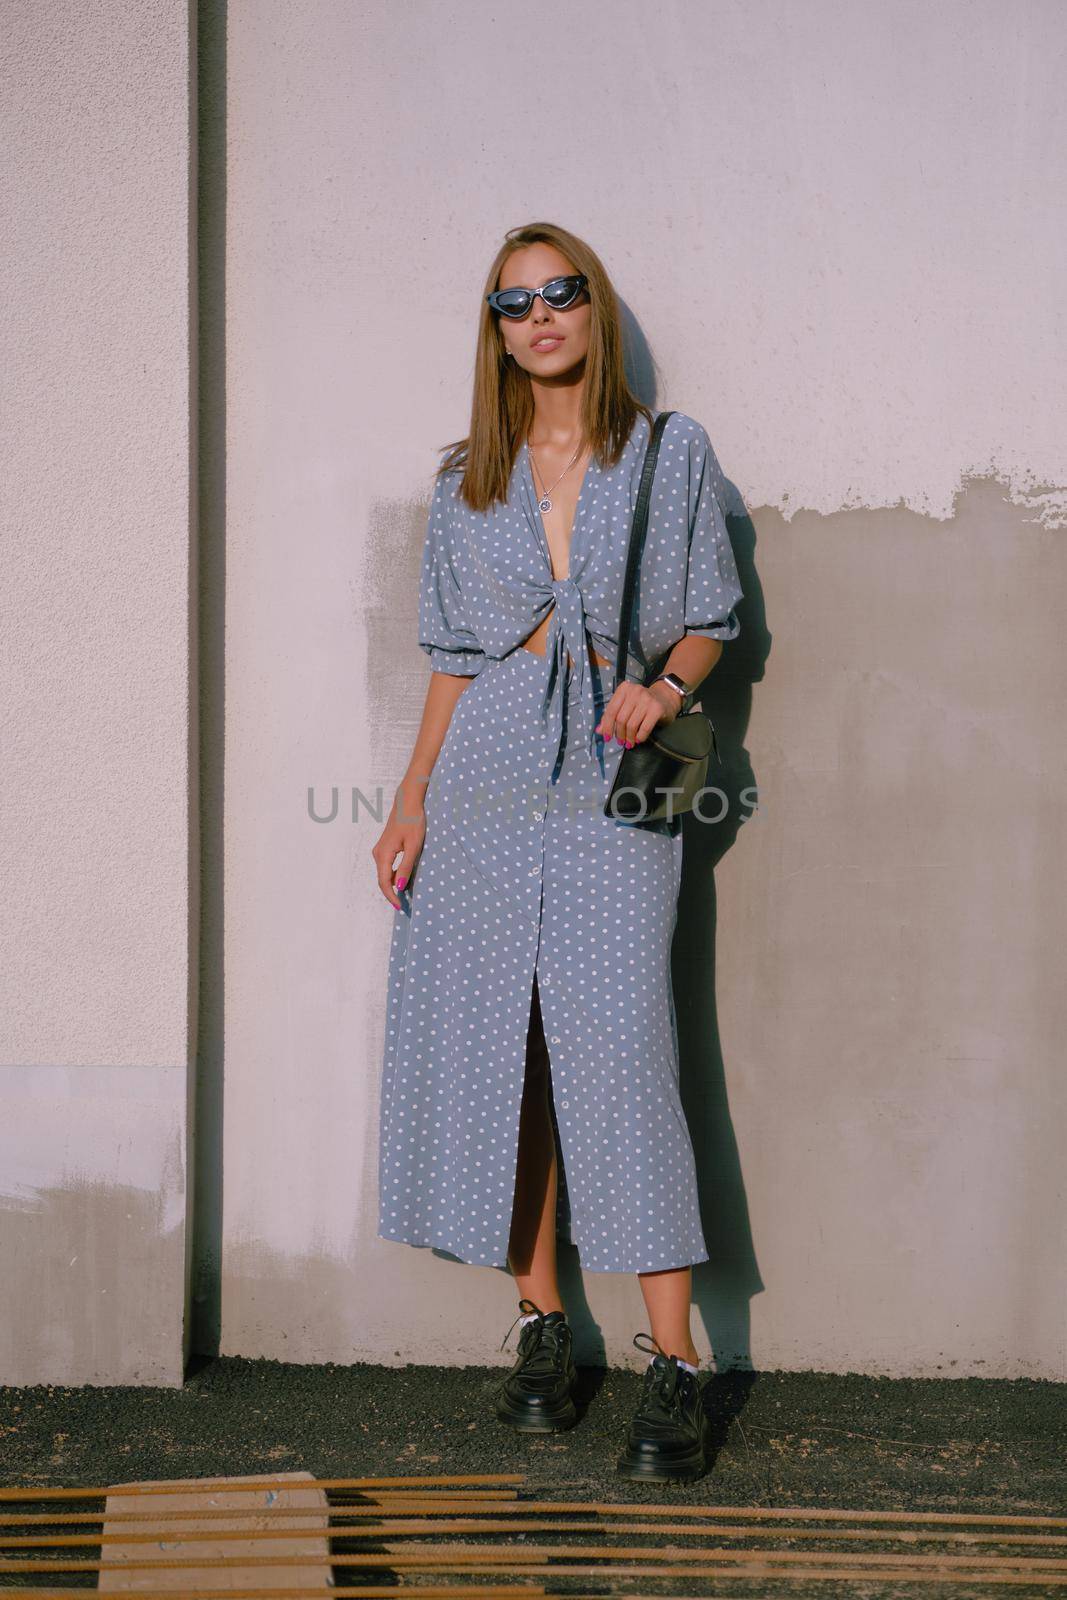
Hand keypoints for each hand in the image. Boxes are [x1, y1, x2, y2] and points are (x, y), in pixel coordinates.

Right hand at [372, 779, 427, 909]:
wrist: (408, 802)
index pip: (384, 882)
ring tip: (406, 895)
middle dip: (392, 893)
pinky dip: (394, 875)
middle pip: (383, 880)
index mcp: (383, 854)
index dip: (392, 897)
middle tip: (404, 906)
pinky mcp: (384, 847)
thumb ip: (406, 867)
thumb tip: (400, 887)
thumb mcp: (413, 846)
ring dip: (394, 884)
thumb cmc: (413, 822)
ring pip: (384, 873)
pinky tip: (404, 878)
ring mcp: (380, 850)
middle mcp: (378, 854)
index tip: (401, 908)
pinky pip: (387, 866)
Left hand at [597, 679, 678, 747]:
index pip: (611, 710)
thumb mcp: (625, 706)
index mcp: (624, 689)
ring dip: (629, 737)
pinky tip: (638, 740)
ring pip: (631, 725)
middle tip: (621, 742)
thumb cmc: (642, 703)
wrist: (666, 697)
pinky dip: (640, 737)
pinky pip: (644, 728)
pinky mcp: (657, 709)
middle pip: (621, 719)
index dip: (607, 726)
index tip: (607, 737)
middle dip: (619, 734)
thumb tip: (599, 731)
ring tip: (629, 742)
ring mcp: (647, 699)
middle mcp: (635, 691)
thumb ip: (612, 716)